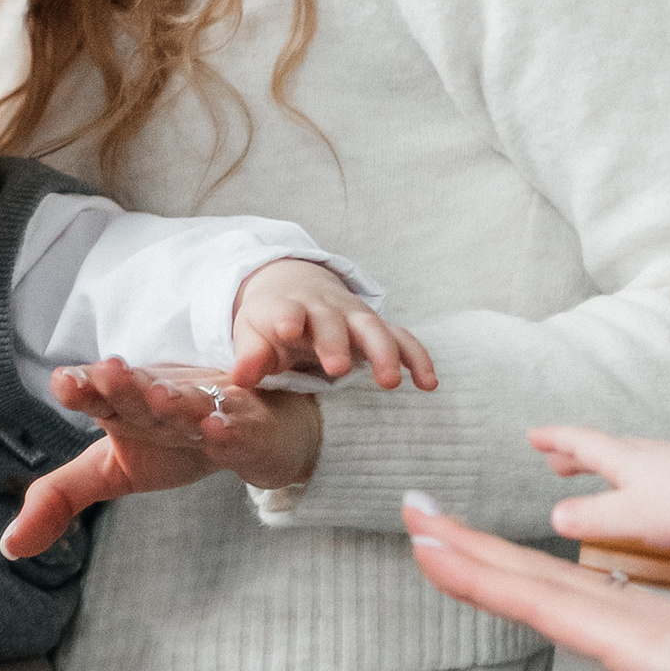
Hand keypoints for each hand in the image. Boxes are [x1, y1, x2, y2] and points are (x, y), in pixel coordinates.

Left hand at [1, 356, 324, 561]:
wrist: (254, 433)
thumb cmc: (174, 444)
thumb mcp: (112, 471)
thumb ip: (57, 498)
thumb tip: (8, 547)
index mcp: (124, 407)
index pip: (98, 395)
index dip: (82, 388)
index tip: (63, 382)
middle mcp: (162, 401)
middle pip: (141, 391)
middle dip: (124, 382)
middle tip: (106, 372)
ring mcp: (207, 411)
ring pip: (191, 403)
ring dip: (176, 398)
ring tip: (159, 396)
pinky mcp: (248, 429)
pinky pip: (238, 427)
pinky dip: (229, 426)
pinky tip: (216, 428)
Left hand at [229, 259, 436, 395]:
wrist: (297, 287)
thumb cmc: (271, 322)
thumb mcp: (253, 335)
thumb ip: (249, 357)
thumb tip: (240, 378)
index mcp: (289, 308)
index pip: (287, 311)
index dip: (287, 318)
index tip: (286, 330)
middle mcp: (325, 308)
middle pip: (333, 322)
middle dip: (336, 343)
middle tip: (336, 369)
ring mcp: (355, 316)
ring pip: (374, 328)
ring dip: (383, 353)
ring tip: (390, 382)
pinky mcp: (377, 328)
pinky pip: (402, 339)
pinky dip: (417, 358)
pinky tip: (429, 383)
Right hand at [402, 500, 669, 670]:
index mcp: (655, 648)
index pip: (551, 604)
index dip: (484, 575)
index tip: (427, 541)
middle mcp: (656, 621)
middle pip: (547, 576)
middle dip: (474, 544)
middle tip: (412, 509)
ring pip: (572, 573)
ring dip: (505, 551)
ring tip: (448, 529)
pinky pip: (602, 583)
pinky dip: (555, 571)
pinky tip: (542, 570)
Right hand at [529, 423, 669, 558]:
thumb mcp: (630, 515)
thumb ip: (592, 517)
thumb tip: (556, 516)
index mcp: (626, 459)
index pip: (582, 442)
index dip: (556, 439)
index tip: (533, 435)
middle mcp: (647, 455)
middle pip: (603, 449)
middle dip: (576, 454)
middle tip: (554, 460)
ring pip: (628, 459)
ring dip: (603, 465)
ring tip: (593, 475)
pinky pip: (650, 471)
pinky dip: (631, 477)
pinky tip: (643, 492)